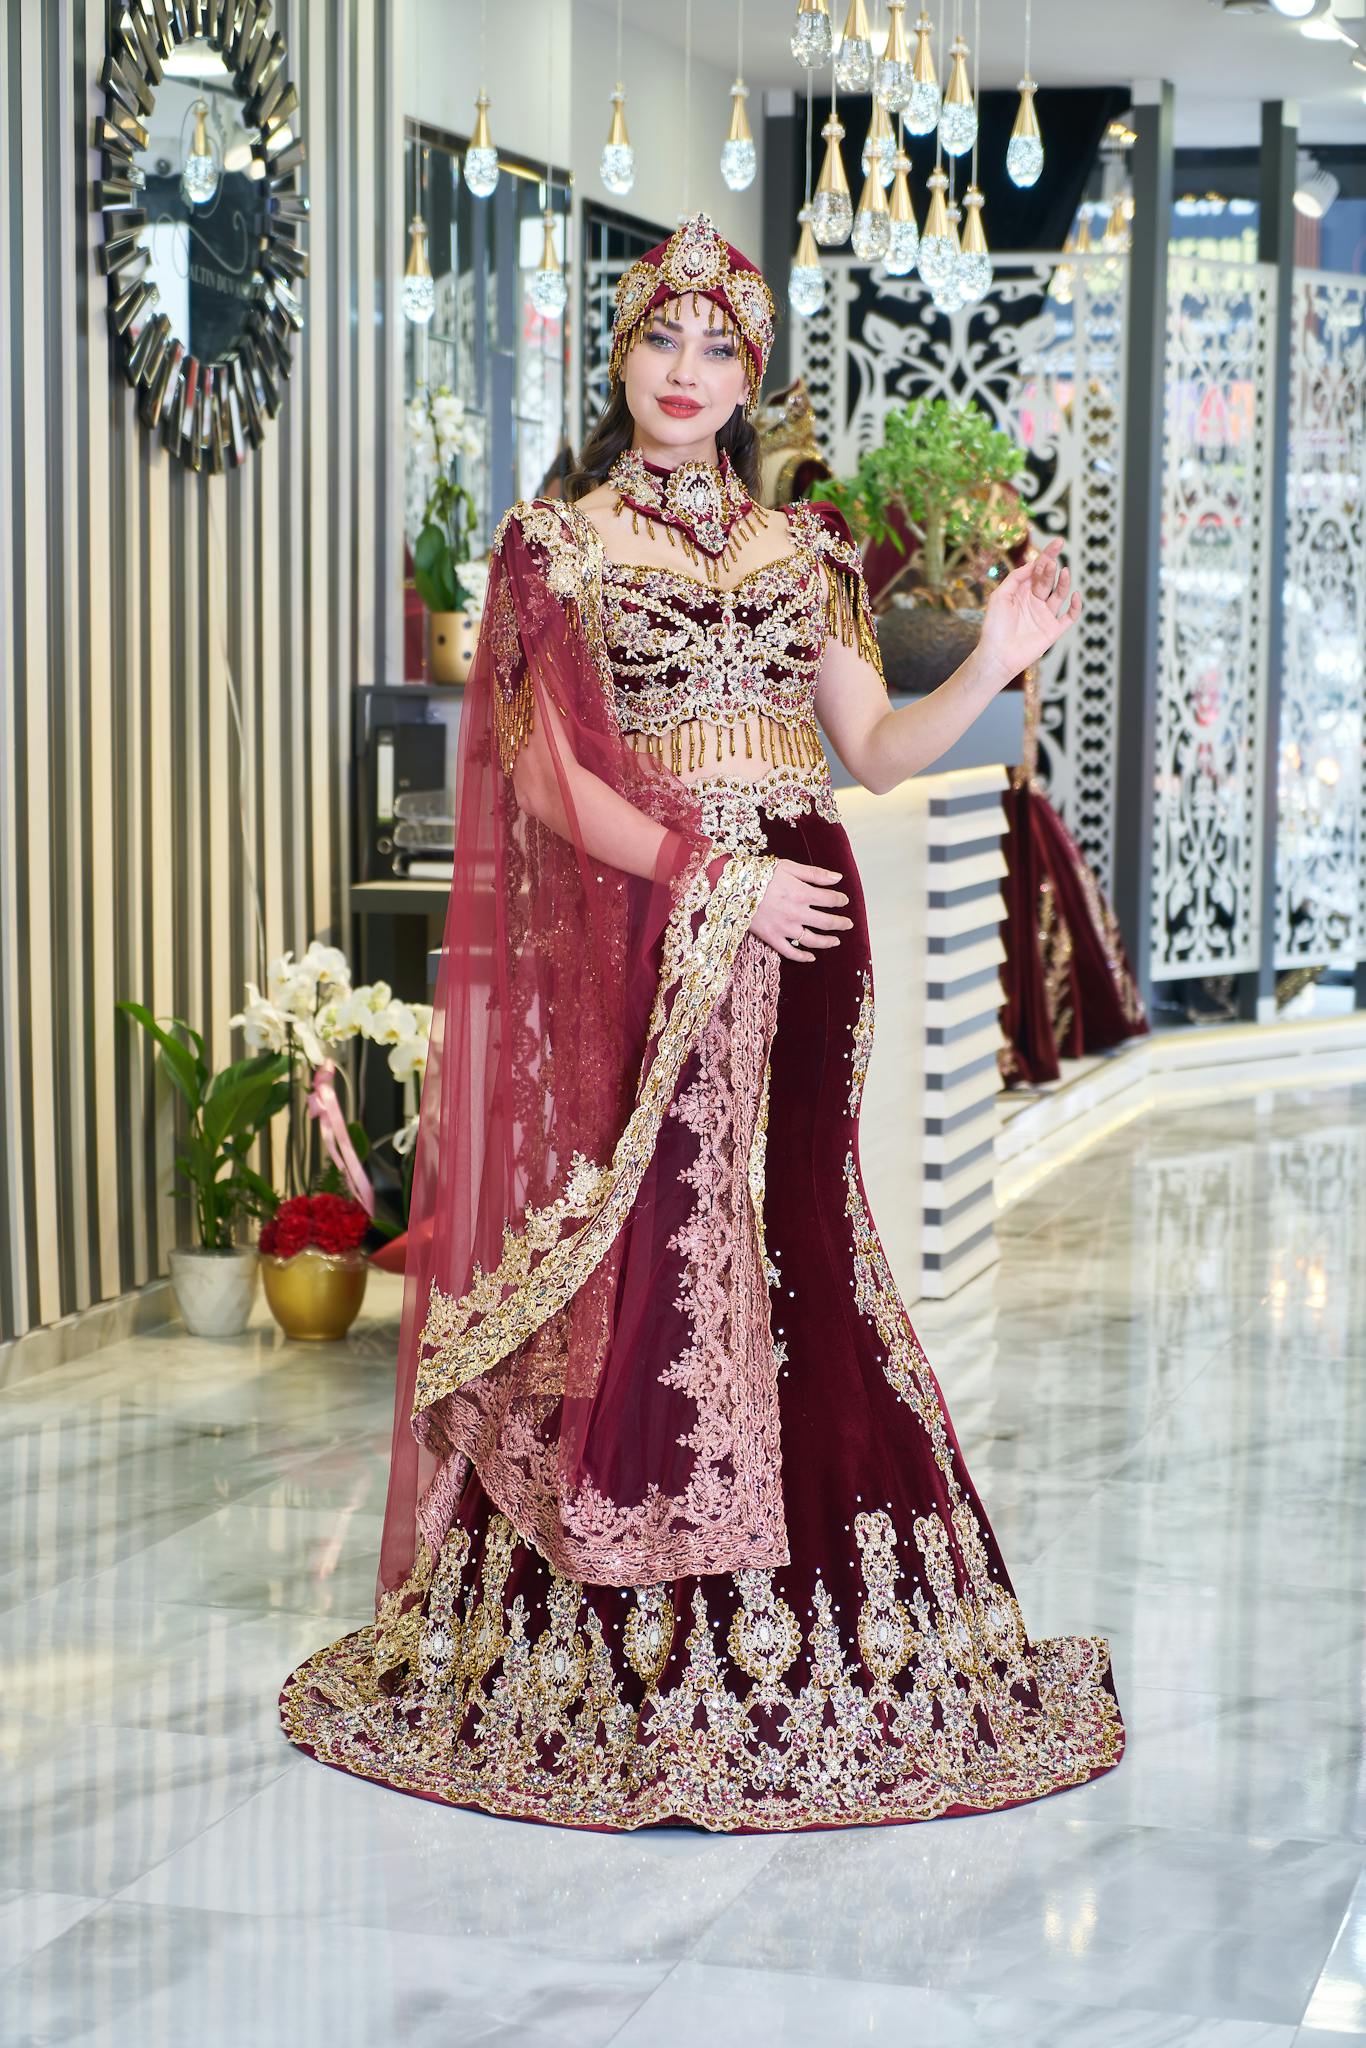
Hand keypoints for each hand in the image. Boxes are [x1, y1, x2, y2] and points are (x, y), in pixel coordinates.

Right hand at [749, 859, 851, 963]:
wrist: (733, 887)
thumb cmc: (761, 874)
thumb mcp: (788, 867)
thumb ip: (815, 873)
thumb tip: (838, 878)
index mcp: (802, 893)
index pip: (830, 900)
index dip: (840, 900)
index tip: (843, 901)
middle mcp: (797, 913)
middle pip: (827, 922)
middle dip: (840, 923)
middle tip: (848, 924)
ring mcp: (785, 928)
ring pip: (813, 940)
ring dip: (827, 942)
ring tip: (836, 941)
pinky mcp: (772, 938)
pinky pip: (790, 952)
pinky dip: (803, 957)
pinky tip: (811, 957)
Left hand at [975, 537, 1082, 691]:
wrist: (997, 655)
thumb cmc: (994, 627)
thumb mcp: (1000, 596)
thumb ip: (1015, 578)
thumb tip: (1033, 563)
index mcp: (1022, 592)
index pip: (1037, 570)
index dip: (1047, 555)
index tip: (1057, 543)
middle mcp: (1035, 602)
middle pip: (1048, 579)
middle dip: (1050, 568)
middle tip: (1051, 562)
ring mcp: (1045, 616)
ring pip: (1059, 594)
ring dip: (1062, 582)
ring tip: (1063, 571)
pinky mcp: (1053, 631)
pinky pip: (1069, 617)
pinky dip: (1075, 606)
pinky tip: (1074, 595)